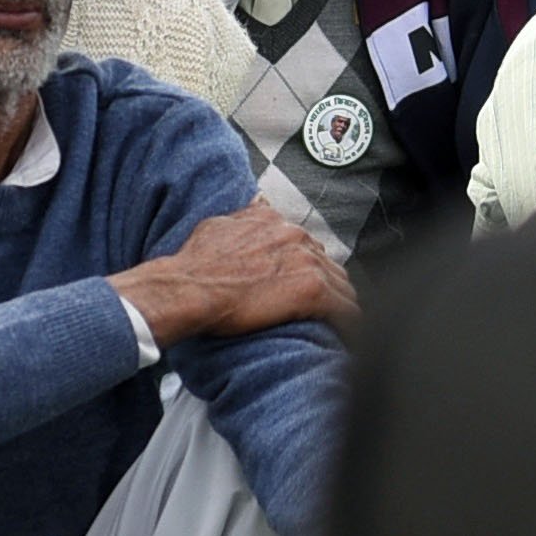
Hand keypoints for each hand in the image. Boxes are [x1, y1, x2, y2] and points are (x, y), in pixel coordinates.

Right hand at [115, 199, 358, 348]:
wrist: (188, 290)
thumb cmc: (195, 264)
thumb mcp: (216, 225)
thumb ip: (245, 216)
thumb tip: (258, 204)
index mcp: (274, 222)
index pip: (305, 243)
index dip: (303, 265)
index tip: (297, 280)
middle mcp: (295, 236)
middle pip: (327, 263)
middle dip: (323, 283)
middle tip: (312, 305)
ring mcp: (307, 263)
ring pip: (342, 285)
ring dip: (337, 302)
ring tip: (330, 321)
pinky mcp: (313, 292)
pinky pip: (346, 308)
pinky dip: (346, 321)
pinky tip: (342, 331)